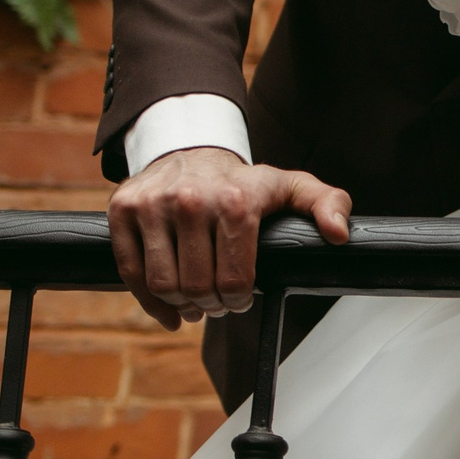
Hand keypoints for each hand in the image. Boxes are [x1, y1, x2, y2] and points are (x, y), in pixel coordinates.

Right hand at [108, 149, 351, 329]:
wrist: (188, 149)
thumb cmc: (241, 181)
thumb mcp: (290, 186)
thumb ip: (326, 204)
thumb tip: (338, 234)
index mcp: (235, 201)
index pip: (234, 280)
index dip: (238, 300)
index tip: (240, 298)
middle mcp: (191, 201)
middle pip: (197, 287)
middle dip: (211, 305)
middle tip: (216, 303)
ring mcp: (152, 204)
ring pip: (163, 284)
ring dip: (181, 305)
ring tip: (194, 302)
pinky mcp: (121, 209)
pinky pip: (130, 272)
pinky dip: (148, 302)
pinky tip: (168, 310)